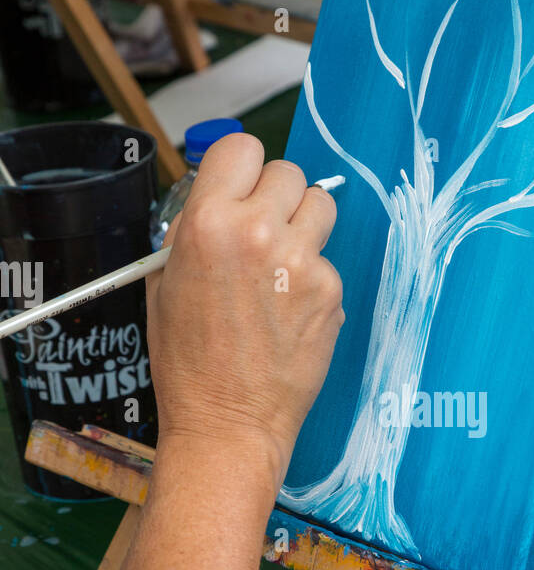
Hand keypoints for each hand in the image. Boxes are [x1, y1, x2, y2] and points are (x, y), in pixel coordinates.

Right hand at [146, 134, 343, 494]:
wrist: (228, 422)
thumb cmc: (190, 362)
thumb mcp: (166, 281)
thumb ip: (193, 228)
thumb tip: (220, 195)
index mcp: (208, 223)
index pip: (241, 147)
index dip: (241, 168)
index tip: (241, 187)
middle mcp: (259, 233)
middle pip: (287, 172)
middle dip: (275, 198)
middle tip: (262, 233)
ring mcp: (302, 261)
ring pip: (320, 206)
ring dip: (303, 226)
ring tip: (280, 266)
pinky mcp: (331, 290)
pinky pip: (327, 259)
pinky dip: (312, 278)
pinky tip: (289, 311)